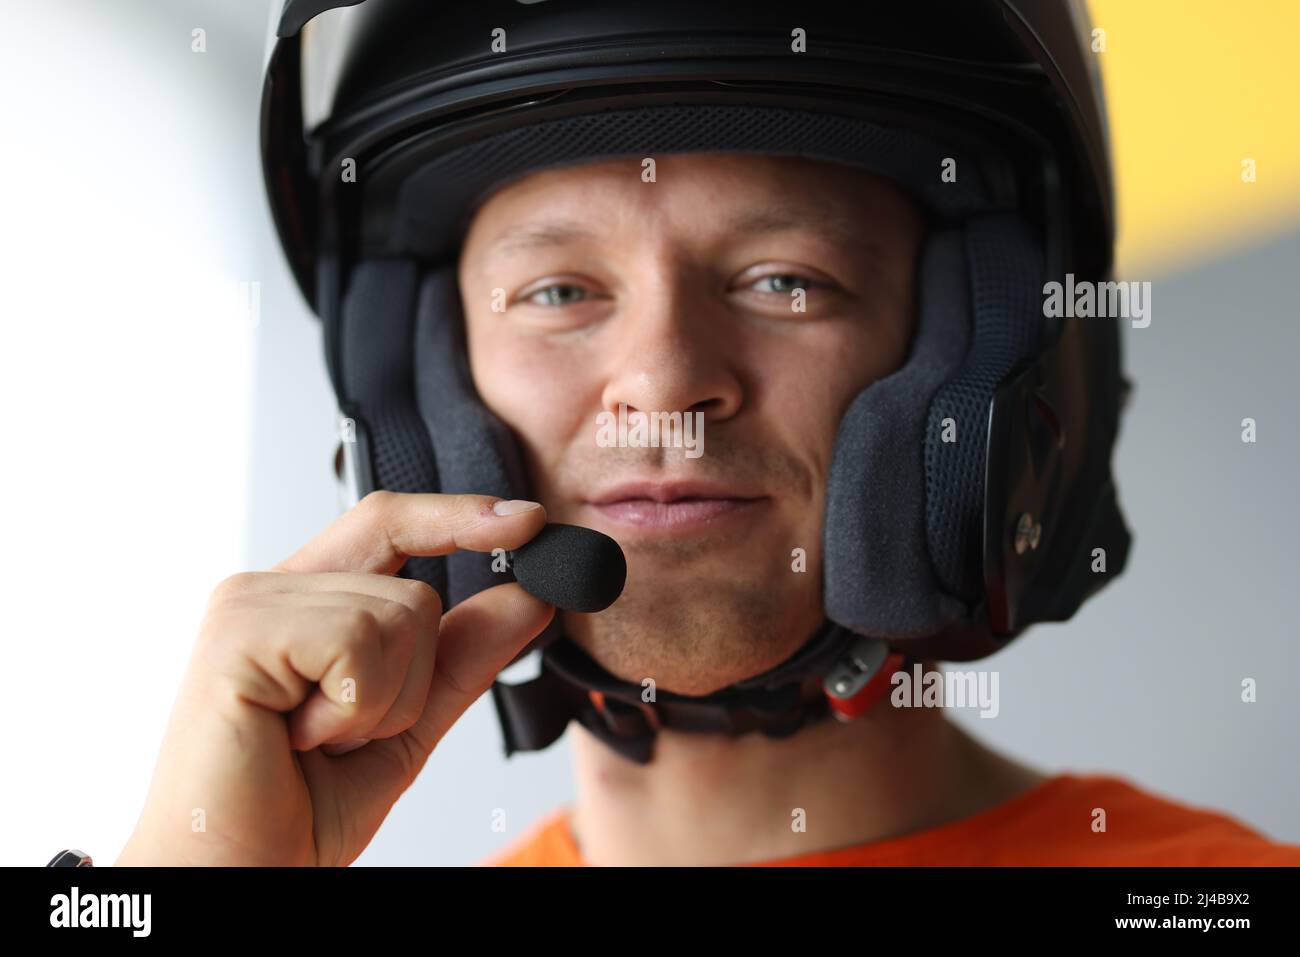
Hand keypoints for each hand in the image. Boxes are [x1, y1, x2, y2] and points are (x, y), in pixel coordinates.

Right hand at [115, 491, 552, 865]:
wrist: (239, 873)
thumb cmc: (301, 806)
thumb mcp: (407, 723)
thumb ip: (462, 656)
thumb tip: (529, 596)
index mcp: (305, 600)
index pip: (391, 524)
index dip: (460, 515)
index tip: (530, 521)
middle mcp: (272, 588)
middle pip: (417, 587)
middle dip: (415, 679)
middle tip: (345, 736)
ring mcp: (251, 603)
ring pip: (400, 615)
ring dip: (383, 704)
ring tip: (315, 741)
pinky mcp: (240, 631)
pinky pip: (360, 642)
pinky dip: (354, 709)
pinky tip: (296, 738)